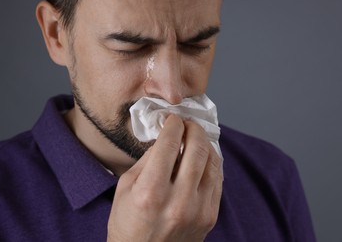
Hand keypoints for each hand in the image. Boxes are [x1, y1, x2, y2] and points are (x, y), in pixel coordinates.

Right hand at [107, 114, 222, 241]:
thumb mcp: (125, 188)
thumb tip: (165, 138)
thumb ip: (147, 161)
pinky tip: (203, 157)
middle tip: (187, 124)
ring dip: (205, 144)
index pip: (169, 145)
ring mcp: (198, 211)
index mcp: (150, 193)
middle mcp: (178, 202)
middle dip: (193, 129)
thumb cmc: (128, 224)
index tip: (172, 119)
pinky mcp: (210, 217)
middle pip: (196, 149)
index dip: (173, 125)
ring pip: (212, 162)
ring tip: (195, 138)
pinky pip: (217, 179)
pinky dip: (212, 162)